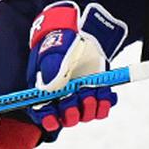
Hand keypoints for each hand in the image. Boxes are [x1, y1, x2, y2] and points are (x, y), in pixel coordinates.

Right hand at [26, 1, 126, 132]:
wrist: (83, 29)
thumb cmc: (63, 38)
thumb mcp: (54, 49)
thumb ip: (51, 67)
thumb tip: (50, 89)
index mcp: (45, 88)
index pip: (42, 111)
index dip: (47, 119)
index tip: (54, 120)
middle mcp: (63, 96)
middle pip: (66, 117)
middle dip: (72, 112)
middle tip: (80, 98)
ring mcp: (80, 94)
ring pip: (84, 114)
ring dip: (90, 108)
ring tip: (93, 93)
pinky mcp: (96, 90)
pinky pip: (102, 107)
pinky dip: (105, 103)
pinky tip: (106, 95)